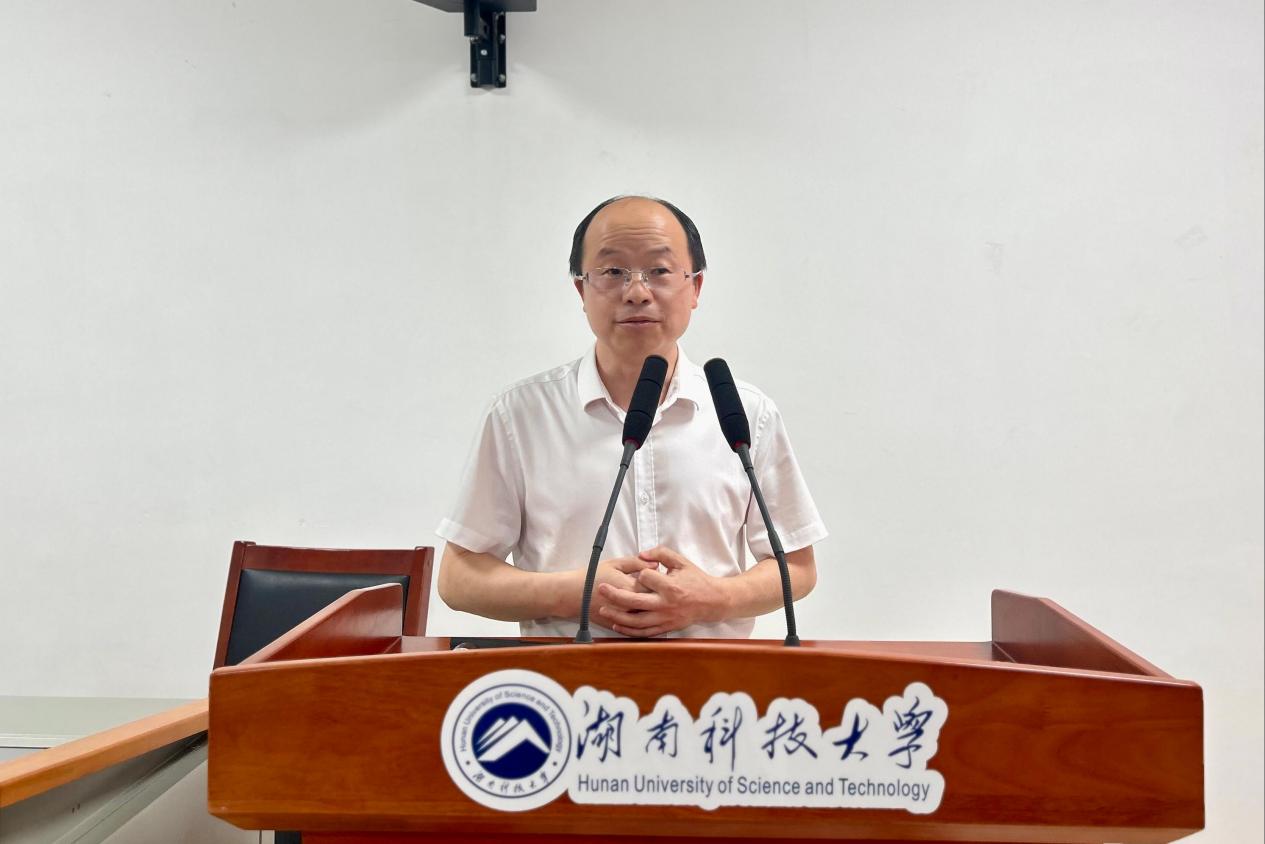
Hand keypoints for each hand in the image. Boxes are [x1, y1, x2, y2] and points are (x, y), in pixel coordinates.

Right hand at [585, 556, 655, 629]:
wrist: (573, 594)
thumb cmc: (592, 576)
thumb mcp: (615, 564)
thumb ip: (637, 563)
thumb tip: (655, 565)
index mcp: (630, 588)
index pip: (655, 587)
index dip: (659, 582)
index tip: (659, 578)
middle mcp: (629, 606)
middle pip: (653, 603)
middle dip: (657, 597)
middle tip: (657, 590)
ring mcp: (623, 618)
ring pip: (646, 617)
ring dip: (650, 609)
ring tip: (649, 600)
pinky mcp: (617, 626)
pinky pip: (635, 627)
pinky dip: (640, 620)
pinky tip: (640, 612)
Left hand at [597, 546, 729, 637]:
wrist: (712, 602)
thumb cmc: (695, 579)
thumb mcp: (681, 561)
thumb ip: (660, 554)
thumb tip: (641, 554)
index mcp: (670, 587)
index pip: (645, 578)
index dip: (640, 573)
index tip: (642, 572)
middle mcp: (665, 604)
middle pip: (634, 601)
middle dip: (615, 595)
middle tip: (601, 588)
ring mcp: (665, 619)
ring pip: (636, 621)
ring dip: (617, 616)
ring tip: (603, 609)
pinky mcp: (665, 628)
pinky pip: (644, 632)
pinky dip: (629, 630)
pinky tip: (617, 625)